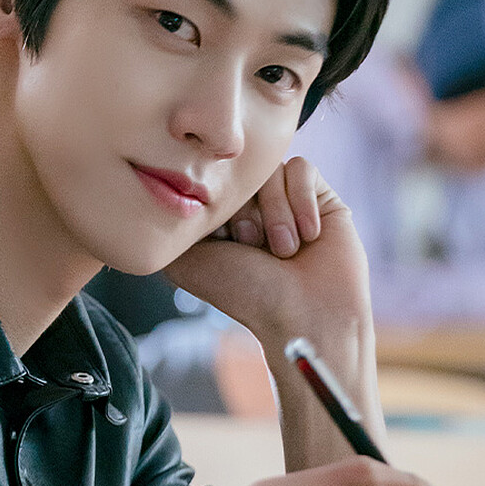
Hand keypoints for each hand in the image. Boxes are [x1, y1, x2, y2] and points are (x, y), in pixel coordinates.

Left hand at [165, 157, 369, 355]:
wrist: (305, 316)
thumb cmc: (247, 295)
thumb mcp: (187, 264)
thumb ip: (170, 226)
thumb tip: (164, 192)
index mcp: (217, 220)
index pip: (205, 181)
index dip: (215, 208)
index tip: (225, 244)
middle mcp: (250, 207)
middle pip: (237, 172)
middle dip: (245, 212)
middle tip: (254, 246)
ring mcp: (285, 200)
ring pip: (268, 169)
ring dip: (274, 213)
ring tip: (284, 250)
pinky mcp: (320, 196)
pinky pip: (301, 169)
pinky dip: (301, 202)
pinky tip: (309, 236)